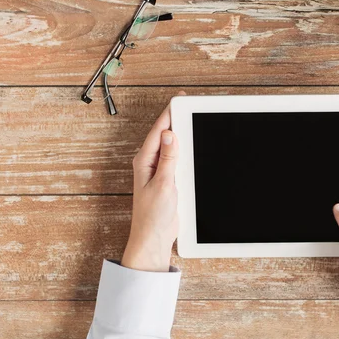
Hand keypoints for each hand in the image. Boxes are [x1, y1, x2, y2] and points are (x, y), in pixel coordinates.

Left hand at [121, 92, 185, 271]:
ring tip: (193, 120)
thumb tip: (170, 134)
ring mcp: (159, 170)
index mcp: (144, 161)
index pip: (158, 131)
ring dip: (182, 135)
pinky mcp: (168, 179)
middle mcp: (150, 163)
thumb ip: (168, 158)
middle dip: (177, 120)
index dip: (170, 114)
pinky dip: (185, 150)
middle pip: (165, 135)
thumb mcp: (163, 184)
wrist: (154, 237)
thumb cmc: (152, 216)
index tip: (181, 100)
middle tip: (191, 106)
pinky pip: (177, 158)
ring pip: (172, 146)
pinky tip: (193, 146)